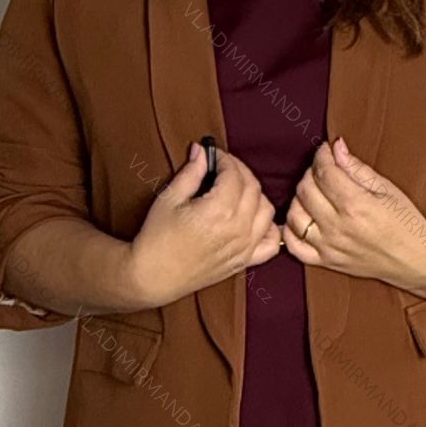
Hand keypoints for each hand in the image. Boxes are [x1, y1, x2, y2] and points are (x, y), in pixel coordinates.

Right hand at [128, 141, 280, 305]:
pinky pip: (271, 243)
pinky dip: (269, 228)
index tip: (215, 155)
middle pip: (253, 188)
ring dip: (256, 194)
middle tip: (224, 167)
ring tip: (237, 190)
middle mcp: (237, 229)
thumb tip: (202, 151)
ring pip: (267, 210)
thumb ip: (191, 173)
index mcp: (218, 211)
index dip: (225, 159)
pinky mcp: (244, 261)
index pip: (234, 175)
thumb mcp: (169, 199)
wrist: (154, 275)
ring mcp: (244, 247)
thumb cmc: (157, 237)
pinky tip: (255, 219)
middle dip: (240, 171)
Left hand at [282, 137, 425, 285]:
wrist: (414, 258)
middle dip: (311, 173)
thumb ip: (357, 168)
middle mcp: (338, 227)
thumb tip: (336, 147)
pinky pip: (293, 246)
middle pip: (305, 190)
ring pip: (295, 214)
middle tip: (323, 170)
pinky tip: (300, 217)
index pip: (324, 172)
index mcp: (356, 205)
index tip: (326, 151)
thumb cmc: (405, 222)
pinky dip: (289, 229)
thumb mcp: (387, 189)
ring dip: (299, 198)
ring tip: (314, 193)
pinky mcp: (326, 262)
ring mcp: (329, 247)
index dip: (321, 156)